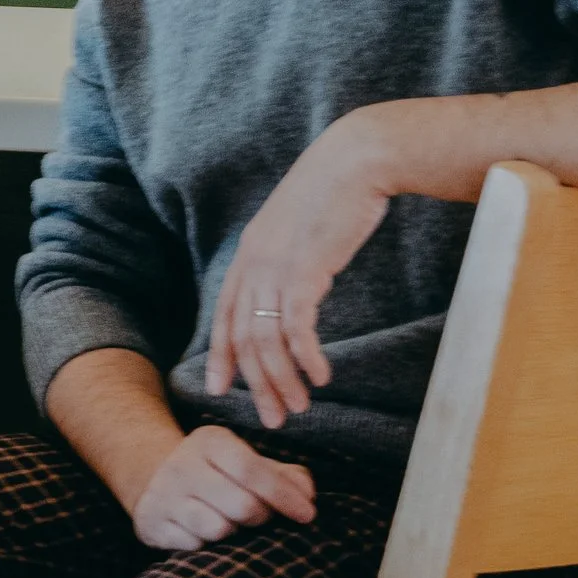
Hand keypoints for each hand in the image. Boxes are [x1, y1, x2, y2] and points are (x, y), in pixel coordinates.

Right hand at [132, 424, 317, 554]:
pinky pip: (194, 546)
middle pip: (240, 504)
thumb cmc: (217, 474)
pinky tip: (205, 533)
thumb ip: (284, 475)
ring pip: (217, 529)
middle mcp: (182, 464)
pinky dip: (208, 545)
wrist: (154, 479)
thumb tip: (307, 495)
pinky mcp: (151, 523)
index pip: (250, 469)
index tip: (307, 514)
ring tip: (231, 523)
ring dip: (234, 533)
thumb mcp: (247, 462)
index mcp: (210, 442)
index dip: (282, 494)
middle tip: (261, 517)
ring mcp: (163, 495)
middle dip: (261, 517)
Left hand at [205, 112, 395, 430]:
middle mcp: (253, 263)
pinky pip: (296, 328)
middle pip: (243, 338)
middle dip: (256, 383)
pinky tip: (320, 376)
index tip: (221, 388)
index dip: (221, 355)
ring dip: (283, 379)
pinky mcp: (305, 271)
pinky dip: (305, 358)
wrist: (356, 160)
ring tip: (299, 406)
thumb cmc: (335, 192)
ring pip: (266, 340)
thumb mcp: (298, 227)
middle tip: (272, 417)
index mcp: (249, 253)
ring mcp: (275, 268)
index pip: (224, 315)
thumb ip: (288, 256)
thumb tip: (293, 284)